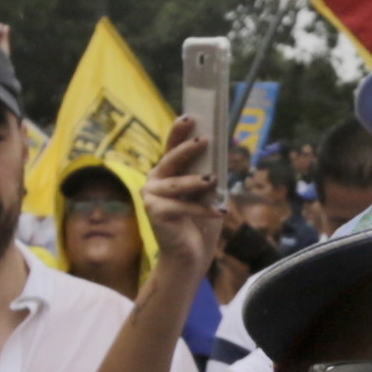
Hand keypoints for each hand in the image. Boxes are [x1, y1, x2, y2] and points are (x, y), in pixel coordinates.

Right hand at [142, 127, 223, 284]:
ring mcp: (151, 195)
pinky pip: (182, 206)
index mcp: (166, 172)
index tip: (190, 117)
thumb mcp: (208, 194)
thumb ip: (209, 174)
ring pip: (178, 184)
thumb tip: (220, 155)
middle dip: (187, 149)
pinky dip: (203, 209)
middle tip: (205, 141)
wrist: (190, 254)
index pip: (172, 147)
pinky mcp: (154, 211)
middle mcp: (155, 180)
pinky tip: (220, 212)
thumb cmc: (199, 221)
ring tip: (213, 180)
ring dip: (197, 183)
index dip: (179, 132)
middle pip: (171, 160)